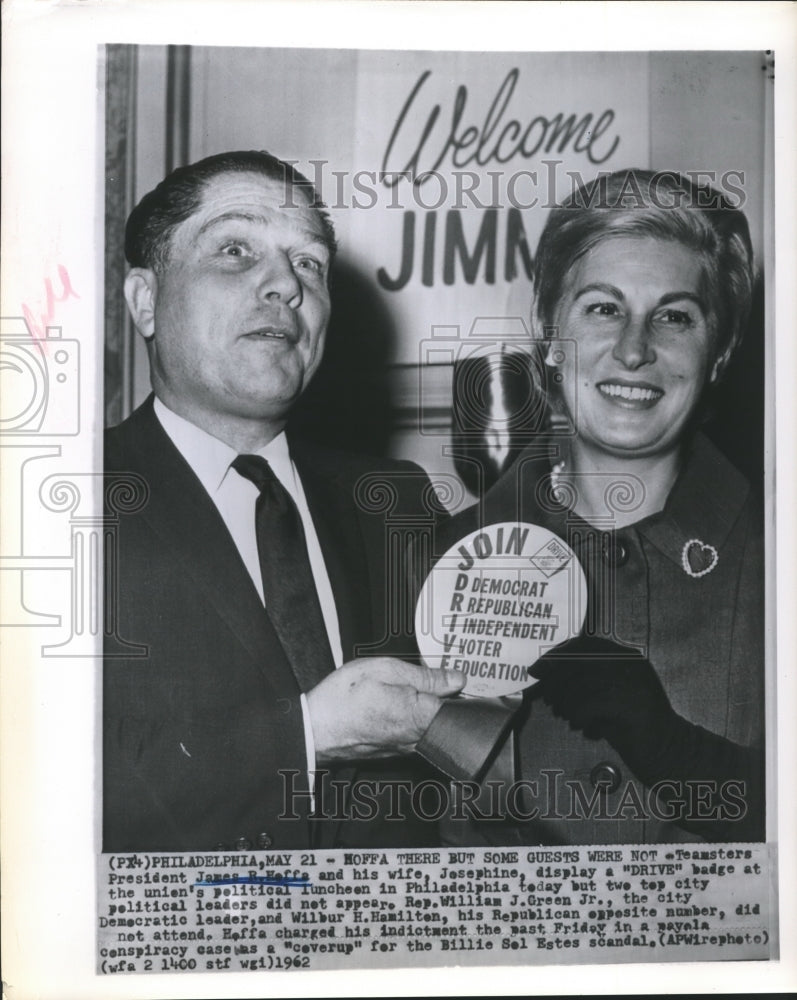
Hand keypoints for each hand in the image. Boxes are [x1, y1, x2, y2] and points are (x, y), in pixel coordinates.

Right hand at [306, 657, 465, 762]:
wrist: (315, 728)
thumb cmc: (344, 697)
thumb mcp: (385, 670)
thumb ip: (426, 676)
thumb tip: (456, 678)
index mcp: (421, 716)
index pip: (460, 705)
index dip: (458, 687)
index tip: (451, 675)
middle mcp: (418, 739)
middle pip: (447, 718)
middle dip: (442, 698)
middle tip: (422, 679)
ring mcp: (406, 748)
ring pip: (430, 727)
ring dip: (424, 709)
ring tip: (400, 691)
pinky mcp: (394, 752)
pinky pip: (413, 735)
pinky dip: (409, 720)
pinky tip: (391, 706)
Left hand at [531, 635, 675, 761]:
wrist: (669, 751)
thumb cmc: (631, 724)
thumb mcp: (606, 694)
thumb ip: (580, 678)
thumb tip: (540, 671)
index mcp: (626, 656)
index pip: (582, 644)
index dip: (555, 656)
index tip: (537, 670)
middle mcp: (630, 664)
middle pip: (577, 663)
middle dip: (555, 683)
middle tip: (550, 702)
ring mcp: (633, 682)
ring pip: (579, 686)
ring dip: (567, 706)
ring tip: (572, 719)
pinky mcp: (631, 705)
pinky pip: (588, 706)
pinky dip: (580, 719)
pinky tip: (588, 730)